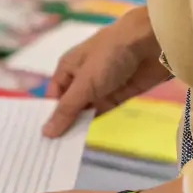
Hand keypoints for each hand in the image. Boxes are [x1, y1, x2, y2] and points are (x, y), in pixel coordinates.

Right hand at [43, 5, 169, 137]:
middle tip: (48, 151)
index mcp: (68, 68)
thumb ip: (66, 110)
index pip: (53, 96)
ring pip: (84, 111)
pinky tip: (80, 141)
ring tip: (61, 150)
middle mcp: (81, 78)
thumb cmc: (109, 56)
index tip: (41, 138)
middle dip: (61, 123)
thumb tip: (46, 133)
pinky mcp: (118, 95)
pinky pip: (101, 112)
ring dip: (76, 126)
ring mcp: (100, 88)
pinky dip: (92, 124)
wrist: (151, 42)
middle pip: (68, 105)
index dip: (47, 115)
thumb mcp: (83, 84)